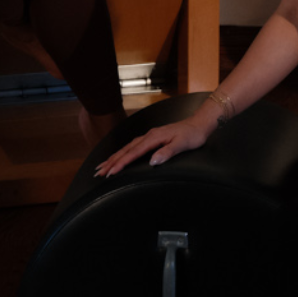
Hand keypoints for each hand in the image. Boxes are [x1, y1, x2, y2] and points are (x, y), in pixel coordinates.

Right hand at [94, 108, 216, 176]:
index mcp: (154, 138)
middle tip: (98, 172)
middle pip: (126, 150)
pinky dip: (123, 152)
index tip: (110, 172)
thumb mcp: (182, 144)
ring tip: (103, 166)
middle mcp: (149, 136)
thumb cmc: (192, 135)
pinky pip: (133, 146)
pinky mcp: (152, 138)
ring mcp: (150, 136)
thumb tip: (153, 161)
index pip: (133, 152)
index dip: (121, 163)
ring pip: (128, 147)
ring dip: (115, 157)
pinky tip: (119, 156)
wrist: (199, 124)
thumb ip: (167, 153)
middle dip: (111, 161)